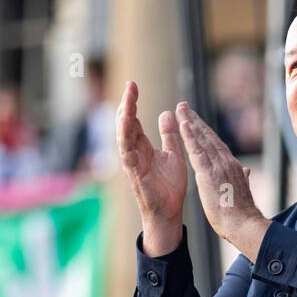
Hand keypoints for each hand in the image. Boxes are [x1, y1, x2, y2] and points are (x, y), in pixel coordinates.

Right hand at [117, 81, 187, 254]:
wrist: (170, 211)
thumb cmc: (169, 186)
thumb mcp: (173, 155)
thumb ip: (169, 135)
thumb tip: (167, 113)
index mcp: (143, 146)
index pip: (134, 119)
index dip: (132, 103)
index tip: (133, 85)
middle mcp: (134, 152)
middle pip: (126, 124)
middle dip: (126, 105)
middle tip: (130, 86)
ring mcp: (132, 163)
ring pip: (123, 137)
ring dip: (124, 119)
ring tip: (126, 102)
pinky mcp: (135, 175)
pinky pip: (128, 156)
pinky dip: (126, 143)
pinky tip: (126, 131)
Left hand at [174, 102, 268, 262]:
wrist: (244, 225)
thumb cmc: (242, 214)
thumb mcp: (241, 192)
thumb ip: (243, 179)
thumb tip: (247, 172)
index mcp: (232, 167)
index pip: (216, 145)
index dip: (205, 132)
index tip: (196, 120)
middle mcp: (226, 162)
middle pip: (208, 137)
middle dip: (195, 120)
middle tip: (184, 106)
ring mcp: (218, 166)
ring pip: (202, 139)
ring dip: (190, 122)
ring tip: (180, 109)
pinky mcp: (209, 173)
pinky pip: (197, 151)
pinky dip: (189, 136)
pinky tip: (182, 124)